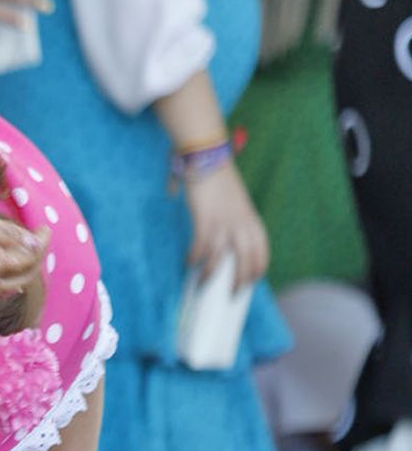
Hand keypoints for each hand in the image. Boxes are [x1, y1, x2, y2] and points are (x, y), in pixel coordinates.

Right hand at [0, 203, 45, 307]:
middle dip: (36, 255)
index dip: (41, 241)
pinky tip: (2, 261)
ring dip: (22, 266)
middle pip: (26, 274)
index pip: (29, 256)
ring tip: (22, 246)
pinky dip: (7, 275)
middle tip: (38, 235)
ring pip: (13, 284)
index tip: (43, 227)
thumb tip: (31, 240)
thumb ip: (0, 231)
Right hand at [185, 161, 268, 288]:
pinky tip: (189, 264)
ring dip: (213, 275)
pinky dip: (195, 258)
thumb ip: (233, 217)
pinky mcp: (205, 221)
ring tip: (204, 286)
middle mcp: (241, 224)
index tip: (253, 280)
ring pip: (223, 259)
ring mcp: (224, 223)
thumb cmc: (218, 177)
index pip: (262, 250)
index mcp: (251, 219)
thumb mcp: (234, 200)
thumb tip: (220, 232)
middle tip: (231, 294)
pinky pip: (202, 248)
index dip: (259, 268)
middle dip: (240, 280)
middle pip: (247, 260)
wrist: (208, 157)